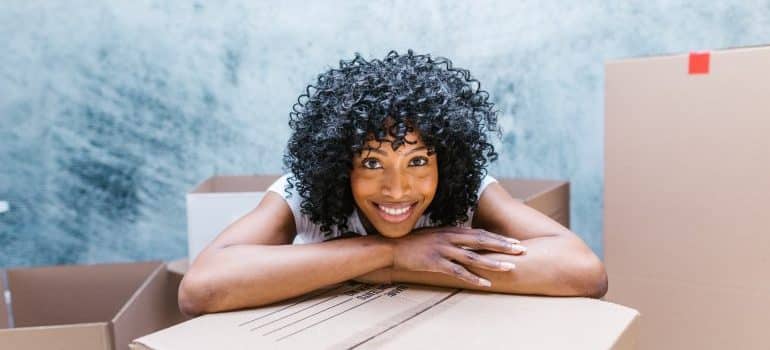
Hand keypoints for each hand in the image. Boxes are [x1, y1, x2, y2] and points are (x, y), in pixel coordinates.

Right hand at [386, 226, 525, 286]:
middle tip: (521, 250)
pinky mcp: (436, 262)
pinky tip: (485, 283)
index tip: (514, 242)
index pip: (480, 233)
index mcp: (451, 230)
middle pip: (481, 241)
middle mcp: (449, 238)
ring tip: (509, 267)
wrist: (393, 246)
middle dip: (502, 246)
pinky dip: (473, 277)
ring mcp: (443, 250)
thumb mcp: (436, 234)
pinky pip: (458, 271)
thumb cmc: (415, 242)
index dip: (498, 238)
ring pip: (473, 257)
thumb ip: (452, 237)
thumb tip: (467, 241)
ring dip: (492, 262)